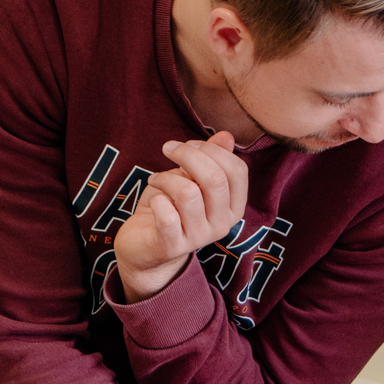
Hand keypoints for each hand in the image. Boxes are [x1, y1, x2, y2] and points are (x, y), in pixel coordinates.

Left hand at [113, 134, 248, 301]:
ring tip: (157, 179)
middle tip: (168, 149)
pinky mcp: (173, 246)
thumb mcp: (192, 180)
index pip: (237, 170)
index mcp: (234, 206)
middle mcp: (223, 224)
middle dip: (187, 155)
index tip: (188, 144)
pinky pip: (166, 213)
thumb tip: (227, 136)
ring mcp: (200, 237)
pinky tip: (153, 201)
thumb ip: (212, 159)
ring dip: (166, 177)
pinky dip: (155, 199)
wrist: (146, 247)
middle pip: (215, 179)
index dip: (211, 150)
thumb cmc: (171, 208)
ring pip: (187, 192)